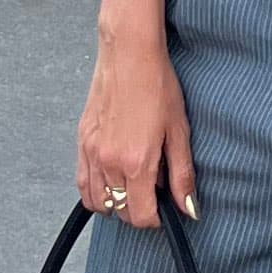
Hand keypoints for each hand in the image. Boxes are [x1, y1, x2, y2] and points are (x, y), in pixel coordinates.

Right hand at [80, 0, 195, 232]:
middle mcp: (109, 162)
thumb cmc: (157, 86)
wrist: (129, 54)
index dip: (156, 218)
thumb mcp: (179, 131)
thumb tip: (189, 210)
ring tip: (133, 183)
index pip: (140, 216)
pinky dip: (95, 189)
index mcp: (136, 162)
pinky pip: (82, 182)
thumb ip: (182, 175)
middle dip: (138, 209)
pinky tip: (112, 177)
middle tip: (154, 188)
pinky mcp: (82, 141)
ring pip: (97, 201)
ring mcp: (91, 152)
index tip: (165, 207)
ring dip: (115, 202)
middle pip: (119, 211)